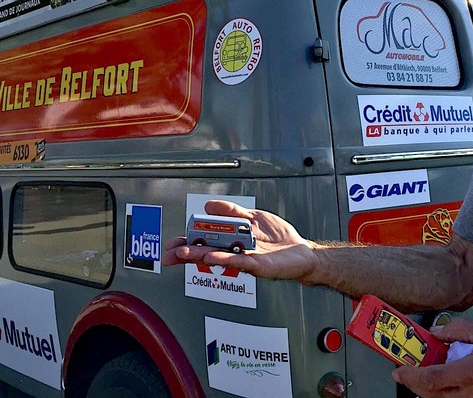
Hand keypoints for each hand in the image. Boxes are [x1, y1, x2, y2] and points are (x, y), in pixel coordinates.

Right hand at [162, 200, 319, 281]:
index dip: (186, 244)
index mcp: (232, 241)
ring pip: (220, 259)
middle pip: (206, 253)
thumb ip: (232, 211)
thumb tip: (208, 206)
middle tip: (170, 254)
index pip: (204, 243)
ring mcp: (246, 260)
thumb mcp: (253, 217)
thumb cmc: (280, 239)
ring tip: (185, 255)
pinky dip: (226, 259)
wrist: (303, 252)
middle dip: (186, 253)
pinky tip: (214, 257)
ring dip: (201, 257)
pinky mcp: (259, 266)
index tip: (170, 245)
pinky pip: (240, 262)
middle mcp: (235, 253)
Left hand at [391, 321, 472, 397]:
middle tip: (407, 372)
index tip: (398, 371)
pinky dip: (448, 394)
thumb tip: (439, 332)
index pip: (431, 380)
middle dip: (416, 385)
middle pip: (433, 396)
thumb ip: (459, 330)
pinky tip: (449, 381)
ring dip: (432, 390)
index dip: (410, 377)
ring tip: (428, 374)